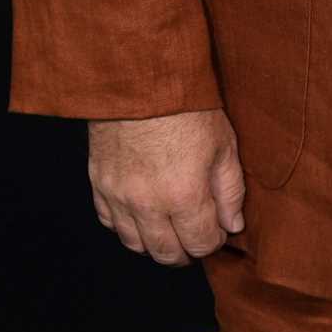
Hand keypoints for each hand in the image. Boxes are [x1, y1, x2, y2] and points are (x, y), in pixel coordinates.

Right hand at [87, 107, 246, 265]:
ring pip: (136, 245)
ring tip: (170, 226)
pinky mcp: (100, 184)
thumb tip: (232, 224)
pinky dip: (127, 225)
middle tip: (195, 233)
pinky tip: (142, 212)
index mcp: (184, 195)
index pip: (200, 244)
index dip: (213, 240)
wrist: (141, 76)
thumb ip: (230, 190)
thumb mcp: (223, 143)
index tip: (217, 227)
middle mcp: (148, 204)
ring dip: (156, 242)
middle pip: (167, 254)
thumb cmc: (186, 105)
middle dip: (186, 250)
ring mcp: (119, 196)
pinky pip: (111, 223)